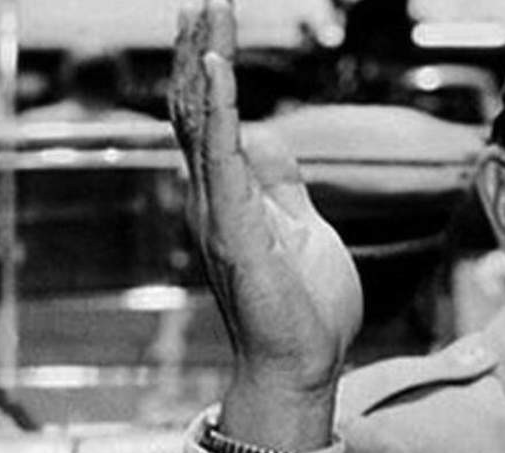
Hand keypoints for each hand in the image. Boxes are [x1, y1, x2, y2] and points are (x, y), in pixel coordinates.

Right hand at [171, 0, 361, 451]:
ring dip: (205, 61)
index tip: (212, 20)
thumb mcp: (302, 228)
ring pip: (203, 122)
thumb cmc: (305, 306)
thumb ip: (282, 183)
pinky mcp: (237, 229)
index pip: (213, 118)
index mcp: (232, 195)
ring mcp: (220, 212)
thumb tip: (270, 141)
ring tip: (204, 11)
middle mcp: (215, 197)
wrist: (303, 364)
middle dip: (200, 48)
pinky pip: (224, 158)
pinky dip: (221, 108)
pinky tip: (217, 65)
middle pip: (199, 108)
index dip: (211, 67)